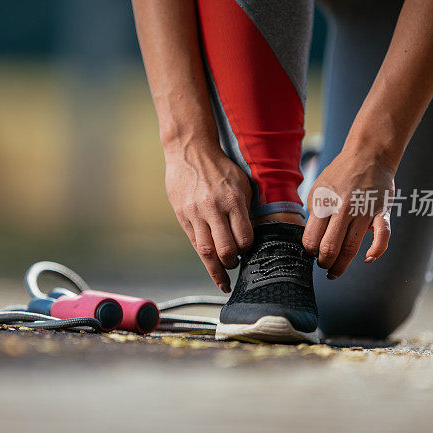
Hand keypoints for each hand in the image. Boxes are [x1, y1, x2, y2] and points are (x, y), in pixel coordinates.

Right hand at [165, 143, 253, 291]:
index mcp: (233, 199)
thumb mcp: (241, 183)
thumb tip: (249, 235)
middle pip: (225, 248)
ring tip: (223, 280)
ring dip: (216, 269)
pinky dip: (203, 256)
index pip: (244, 237)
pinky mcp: (182, 215)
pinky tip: (209, 264)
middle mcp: (213, 208)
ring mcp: (195, 213)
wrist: (190, 152)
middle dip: (232, 262)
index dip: (247, 248)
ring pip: (206, 251)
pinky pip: (194, 241)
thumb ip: (245, 208)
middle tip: (235, 265)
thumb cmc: (220, 168)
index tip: (248, 251)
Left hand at [302, 148, 394, 278]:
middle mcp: (342, 208)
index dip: (310, 252)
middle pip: (329, 248)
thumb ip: (314, 214)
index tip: (312, 254)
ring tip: (335, 271)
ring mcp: (364, 210)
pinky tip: (368, 259)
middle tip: (323, 266)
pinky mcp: (383, 211)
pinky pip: (383, 236)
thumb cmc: (339, 175)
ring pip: (351, 247)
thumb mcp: (317, 189)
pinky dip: (377, 251)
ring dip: (342, 265)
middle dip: (324, 263)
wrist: (369, 154)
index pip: (311, 239)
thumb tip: (311, 241)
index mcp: (323, 202)